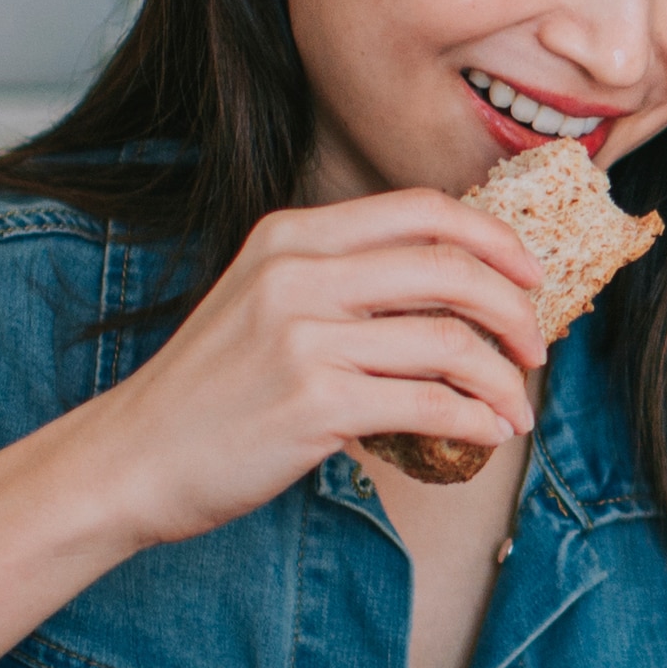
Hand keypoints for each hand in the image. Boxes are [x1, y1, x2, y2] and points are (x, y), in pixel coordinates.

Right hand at [63, 191, 547, 551]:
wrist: (132, 457)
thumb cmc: (209, 389)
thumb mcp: (262, 300)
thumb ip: (340, 280)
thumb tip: (452, 287)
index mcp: (291, 235)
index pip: (421, 210)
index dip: (492, 239)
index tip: (528, 276)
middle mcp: (298, 275)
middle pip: (450, 269)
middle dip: (514, 310)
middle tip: (535, 347)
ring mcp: (303, 338)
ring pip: (450, 343)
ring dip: (503, 380)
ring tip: (516, 407)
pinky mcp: (313, 403)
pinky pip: (429, 404)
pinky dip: (474, 420)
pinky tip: (486, 435)